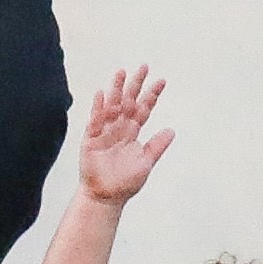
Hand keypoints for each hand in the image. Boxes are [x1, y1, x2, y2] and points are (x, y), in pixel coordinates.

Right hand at [73, 68, 171, 206]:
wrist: (106, 197)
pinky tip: (101, 94)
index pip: (143, 109)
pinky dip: (98, 108)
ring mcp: (105, 132)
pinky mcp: (91, 139)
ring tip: (121, 72)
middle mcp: (119, 128)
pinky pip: (95, 120)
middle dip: (135, 84)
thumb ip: (156, 146)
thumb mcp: (146, 163)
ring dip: (116, 89)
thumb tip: (171, 131)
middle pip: (127, 101)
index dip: (152, 95)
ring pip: (111, 106)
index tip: (161, 81)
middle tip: (144, 67)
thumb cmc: (125, 183)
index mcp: (132, 133)